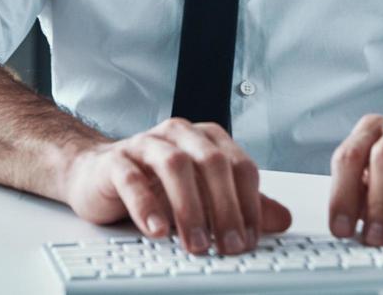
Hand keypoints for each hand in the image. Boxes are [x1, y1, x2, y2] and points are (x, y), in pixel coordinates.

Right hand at [61, 117, 292, 254]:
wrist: (99, 173)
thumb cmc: (154, 183)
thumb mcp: (203, 195)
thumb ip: (240, 205)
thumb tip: (282, 219)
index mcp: (207, 139)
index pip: (239, 166)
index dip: (249, 204)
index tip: (250, 240)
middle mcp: (180, 135)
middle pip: (212, 163)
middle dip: (226, 209)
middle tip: (230, 246)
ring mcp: (147, 144)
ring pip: (175, 166)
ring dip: (191, 209)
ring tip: (198, 244)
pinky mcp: (117, 161)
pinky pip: (133, 179)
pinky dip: (147, 205)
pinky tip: (157, 230)